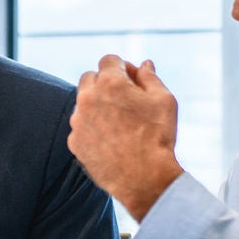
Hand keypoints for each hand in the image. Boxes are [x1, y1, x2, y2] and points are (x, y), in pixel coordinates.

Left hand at [68, 54, 184, 221]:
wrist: (143, 178)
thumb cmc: (158, 137)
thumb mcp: (163, 100)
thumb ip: (150, 77)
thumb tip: (144, 64)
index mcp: (110, 82)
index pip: (109, 60)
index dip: (123, 68)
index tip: (133, 81)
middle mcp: (87, 98)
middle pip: (90, 78)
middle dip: (105, 83)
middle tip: (124, 99)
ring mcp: (78, 121)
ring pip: (83, 103)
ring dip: (97, 105)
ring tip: (119, 123)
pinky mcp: (74, 142)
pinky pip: (80, 126)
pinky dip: (92, 128)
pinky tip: (111, 139)